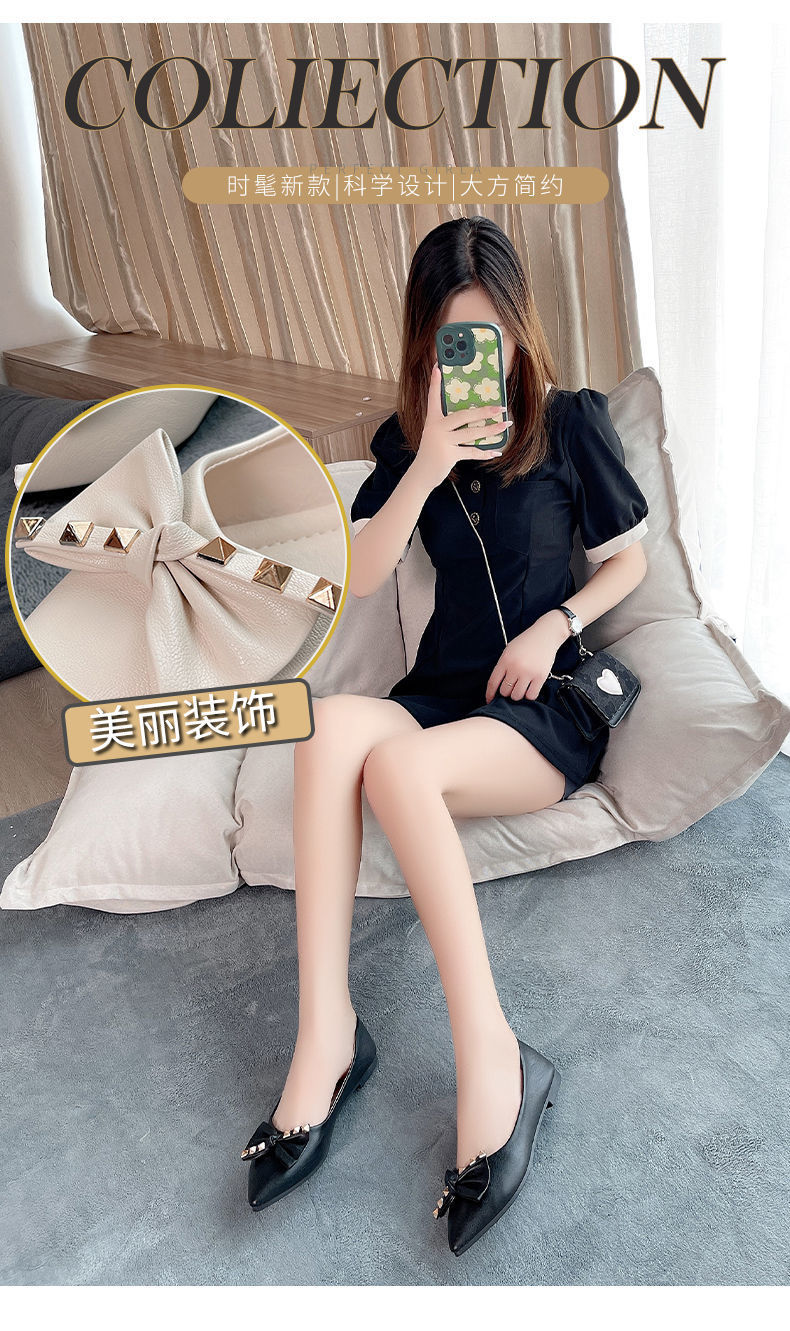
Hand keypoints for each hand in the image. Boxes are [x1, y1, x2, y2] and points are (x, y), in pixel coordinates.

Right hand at [411, 363, 512, 491]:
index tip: (438, 367)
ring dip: (491, 430)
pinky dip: (485, 453)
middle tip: (500, 407)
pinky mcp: (449, 455)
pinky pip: (471, 452)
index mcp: (432, 420)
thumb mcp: (435, 434)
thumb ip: (448, 425)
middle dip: (484, 411)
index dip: (435, 383)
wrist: (420, 474)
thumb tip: (473, 417)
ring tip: (505, 424)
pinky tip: (496, 451)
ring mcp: (443, 442)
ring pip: (472, 433)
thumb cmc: (431, 452)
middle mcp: (437, 428)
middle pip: (464, 415)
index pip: (433, 397)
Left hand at [485, 612, 568, 702]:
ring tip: (521, 687)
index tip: (490, 700)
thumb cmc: (526, 643)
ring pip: (517, 696)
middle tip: (512, 688)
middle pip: (505, 691)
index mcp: (505, 660)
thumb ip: (503, 666)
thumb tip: (498, 686)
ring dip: (518, 694)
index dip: (490, 694)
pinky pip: (531, 695)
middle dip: (507, 692)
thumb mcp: (509, 650)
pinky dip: (529, 695)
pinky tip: (530, 689)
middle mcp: (515, 667)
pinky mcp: (540, 677)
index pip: (493, 682)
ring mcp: (528, 673)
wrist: (545, 635)